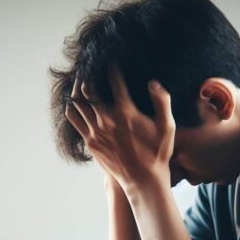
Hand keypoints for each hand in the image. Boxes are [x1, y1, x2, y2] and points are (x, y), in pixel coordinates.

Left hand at [65, 63, 175, 190]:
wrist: (142, 180)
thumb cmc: (157, 153)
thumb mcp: (167, 127)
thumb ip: (162, 102)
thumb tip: (153, 83)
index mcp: (126, 113)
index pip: (114, 81)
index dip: (112, 67)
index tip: (111, 60)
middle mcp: (106, 120)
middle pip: (87, 89)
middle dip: (87, 74)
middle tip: (89, 66)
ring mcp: (95, 131)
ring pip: (77, 102)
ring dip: (76, 88)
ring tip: (80, 79)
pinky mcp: (89, 141)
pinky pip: (73, 119)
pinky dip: (71, 107)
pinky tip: (75, 101)